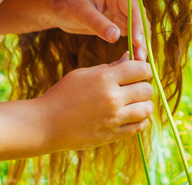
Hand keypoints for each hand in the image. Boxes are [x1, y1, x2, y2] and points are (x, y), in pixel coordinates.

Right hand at [40, 52, 154, 151]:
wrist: (45, 124)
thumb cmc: (63, 95)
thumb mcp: (84, 74)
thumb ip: (110, 67)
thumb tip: (131, 56)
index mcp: (105, 78)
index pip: (140, 69)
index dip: (144, 68)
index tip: (140, 71)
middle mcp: (112, 98)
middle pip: (146, 89)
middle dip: (144, 86)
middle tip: (136, 87)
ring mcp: (113, 118)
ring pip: (146, 109)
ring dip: (145, 104)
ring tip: (136, 103)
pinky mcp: (112, 135)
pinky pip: (138, 127)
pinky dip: (141, 121)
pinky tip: (134, 116)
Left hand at [50, 0, 148, 59]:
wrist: (58, 6)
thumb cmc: (67, 4)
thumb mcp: (81, 13)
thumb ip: (98, 24)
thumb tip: (116, 37)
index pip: (134, 9)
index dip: (138, 26)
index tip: (137, 43)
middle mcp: (124, 1)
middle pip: (140, 20)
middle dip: (142, 38)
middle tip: (140, 59)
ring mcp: (123, 12)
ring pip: (138, 29)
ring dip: (140, 44)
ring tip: (139, 62)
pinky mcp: (119, 23)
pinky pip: (131, 34)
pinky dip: (134, 46)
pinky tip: (133, 59)